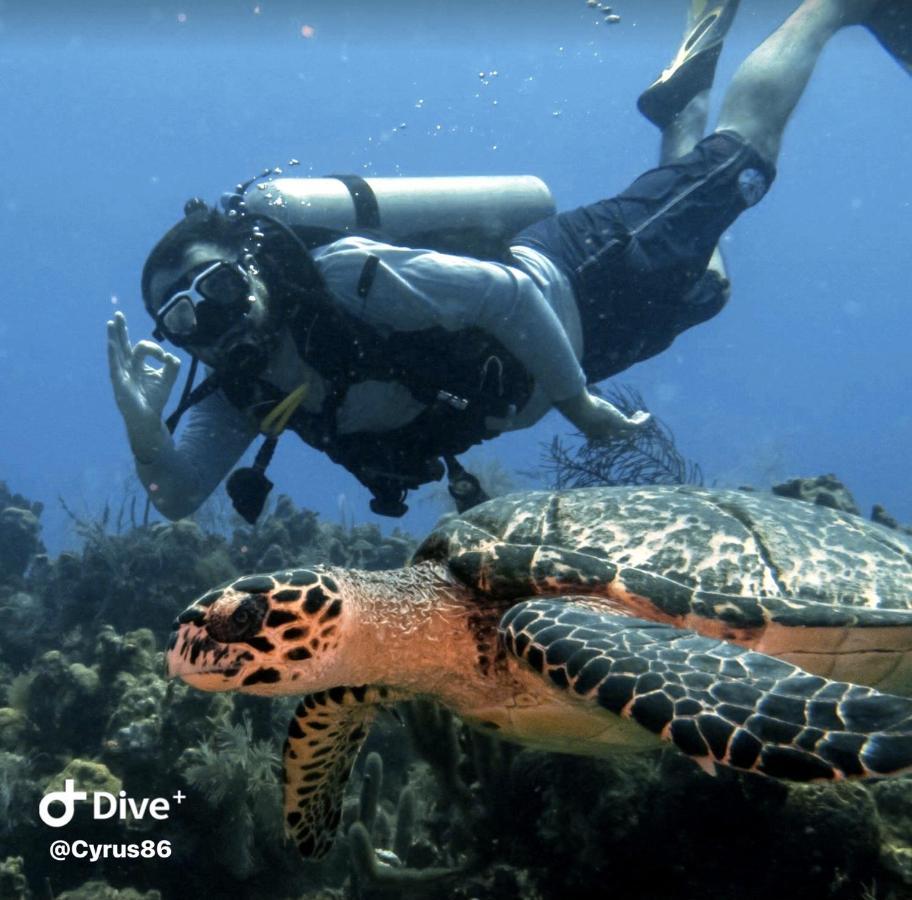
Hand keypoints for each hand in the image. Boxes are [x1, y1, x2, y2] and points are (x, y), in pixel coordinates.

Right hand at [106, 310, 179, 460]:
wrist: (148, 417)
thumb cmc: (154, 398)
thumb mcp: (167, 380)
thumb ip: (172, 366)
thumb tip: (170, 355)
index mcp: (137, 364)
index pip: (142, 347)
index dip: (154, 348)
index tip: (164, 357)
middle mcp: (127, 366)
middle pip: (122, 344)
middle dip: (121, 329)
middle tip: (118, 314)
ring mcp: (122, 373)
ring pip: (117, 352)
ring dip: (114, 337)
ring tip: (111, 323)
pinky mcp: (119, 382)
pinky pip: (115, 366)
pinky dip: (114, 354)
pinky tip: (111, 343)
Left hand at [555, 389, 650, 441]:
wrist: (578, 408)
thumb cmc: (576, 405)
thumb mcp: (580, 404)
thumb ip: (583, 398)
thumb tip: (582, 387)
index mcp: (592, 433)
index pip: (606, 435)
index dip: (613, 429)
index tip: (616, 418)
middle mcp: (604, 435)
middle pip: (620, 435)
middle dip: (627, 429)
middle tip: (632, 418)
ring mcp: (613, 430)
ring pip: (629, 431)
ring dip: (636, 423)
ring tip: (641, 414)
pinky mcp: (620, 423)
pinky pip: (636, 426)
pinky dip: (643, 421)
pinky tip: (647, 415)